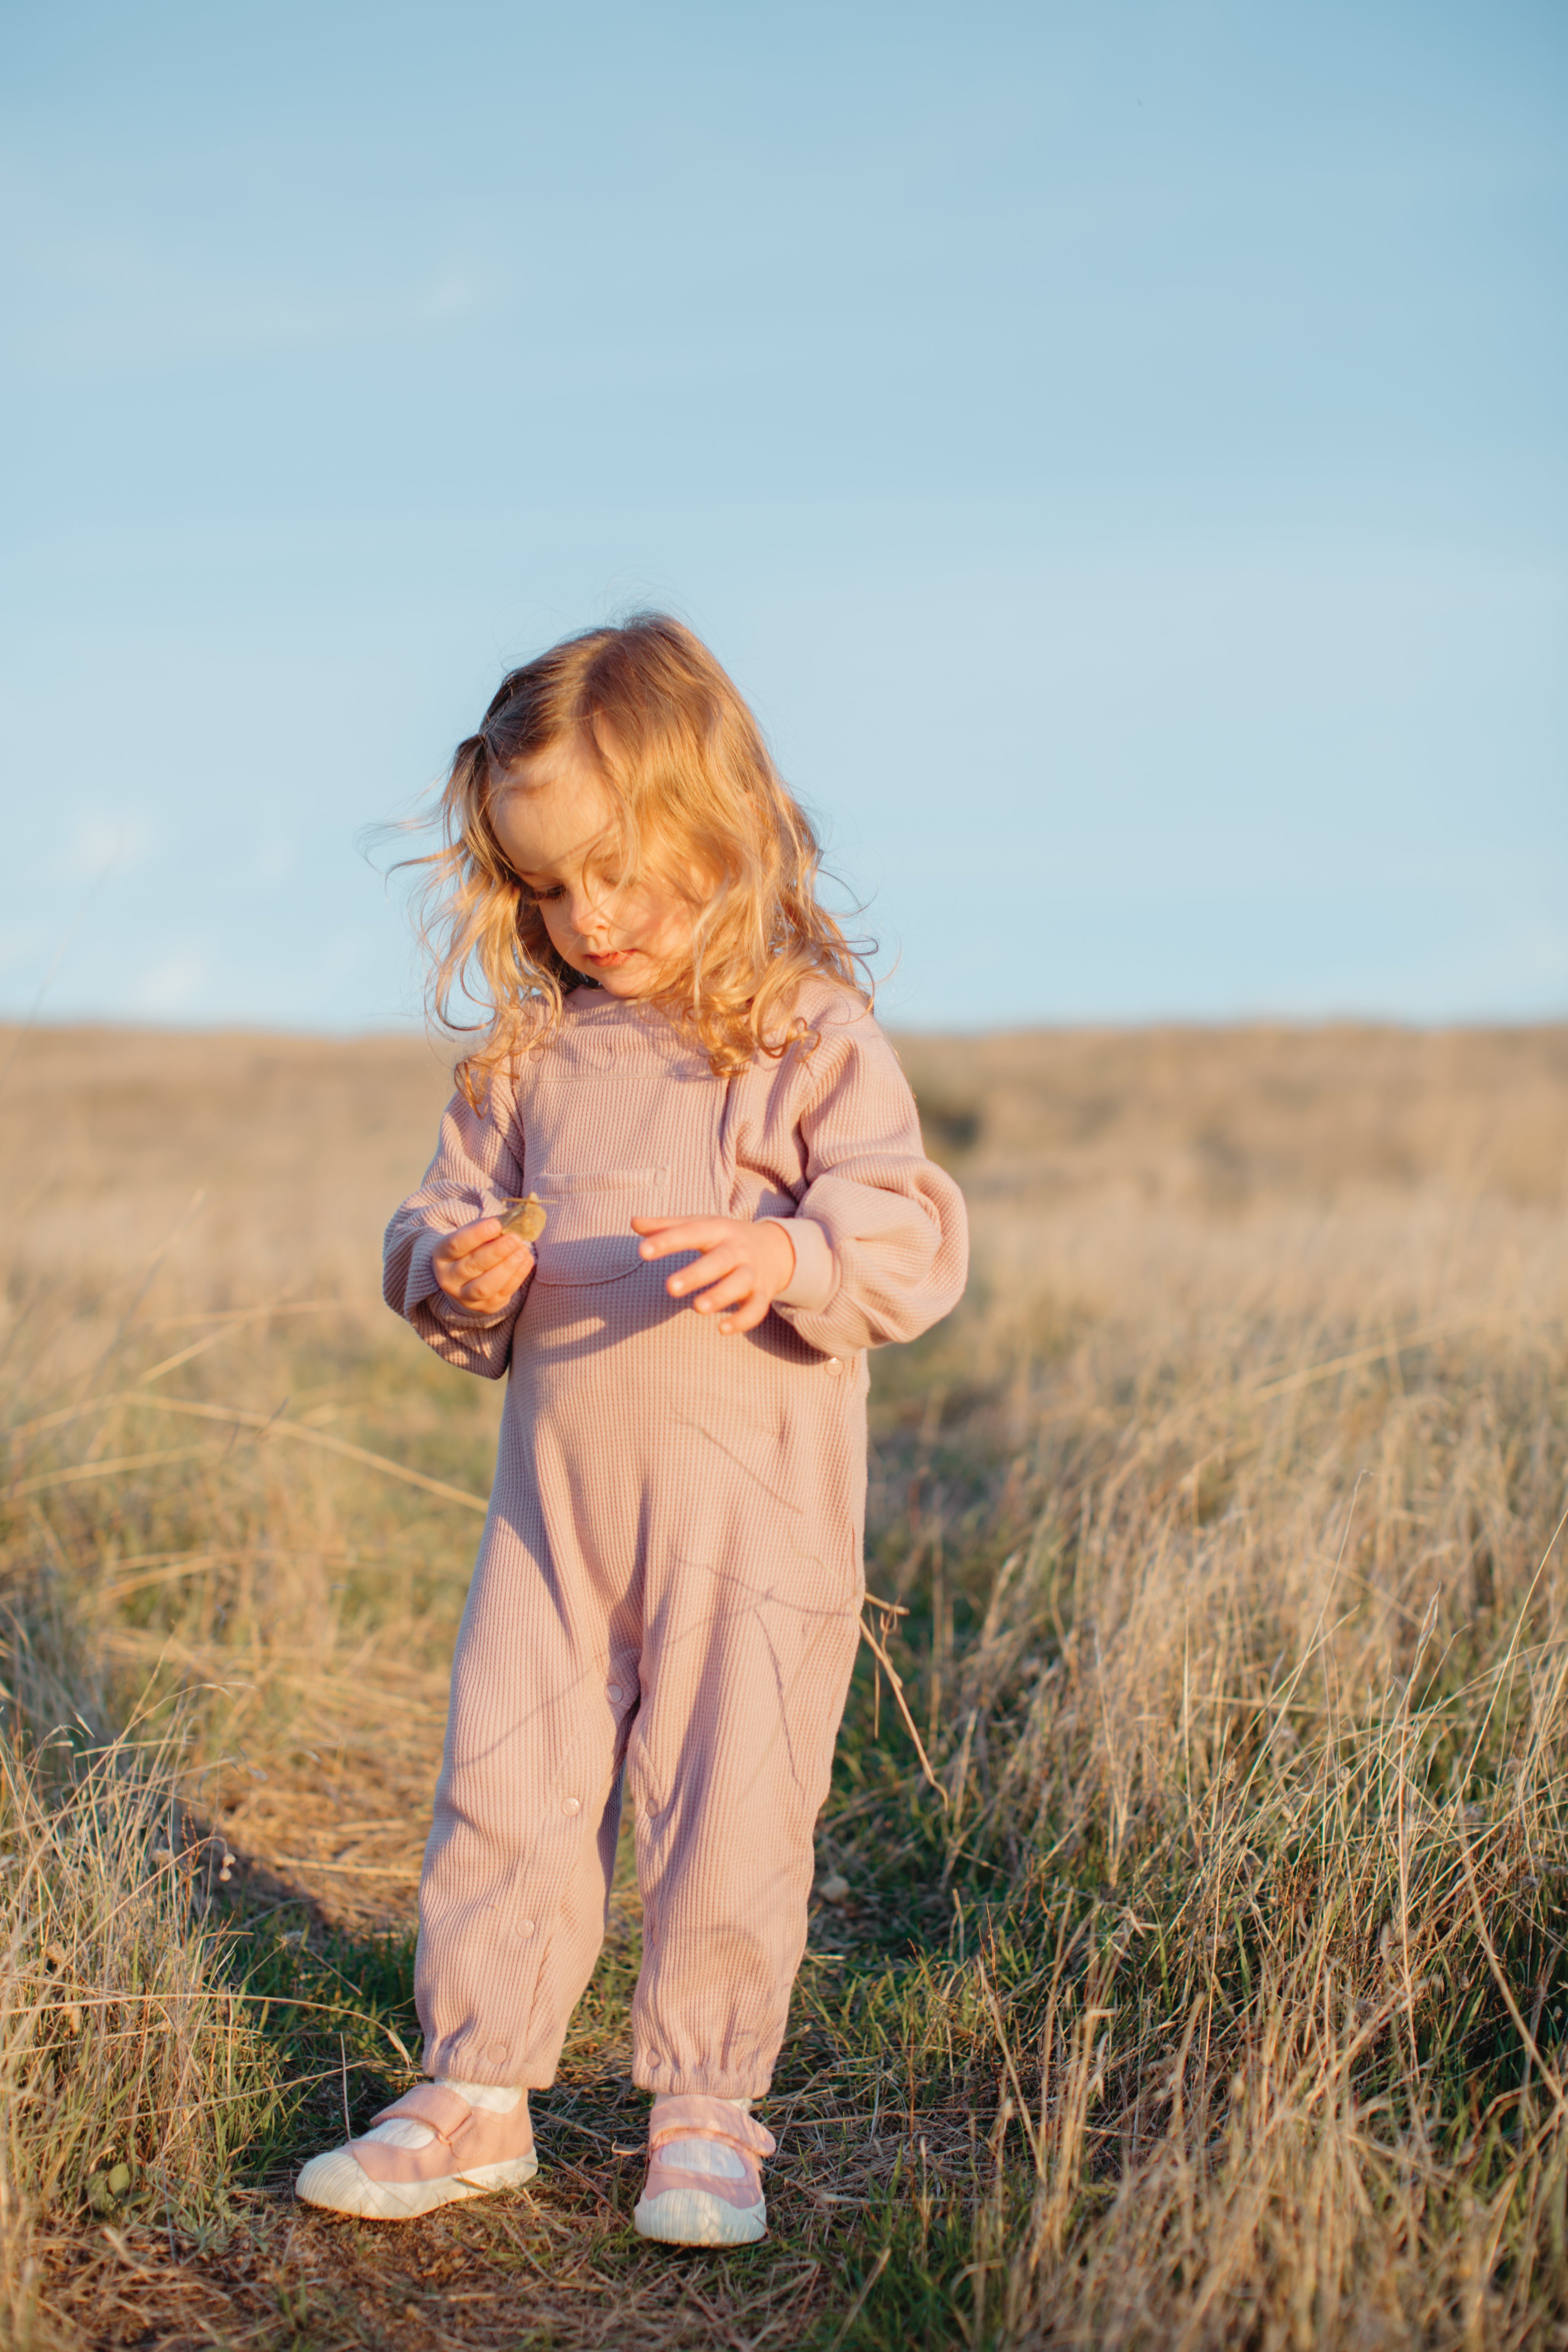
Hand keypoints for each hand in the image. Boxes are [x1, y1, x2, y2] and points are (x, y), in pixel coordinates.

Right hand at [431, 1217, 534, 1315]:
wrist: (465, 1280)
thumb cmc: (471, 1249)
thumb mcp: (471, 1236)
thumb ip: (486, 1228)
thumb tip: (509, 1221)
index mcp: (441, 1256)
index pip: (456, 1245)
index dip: (476, 1234)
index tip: (496, 1224)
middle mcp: (449, 1279)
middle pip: (471, 1266)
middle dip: (496, 1252)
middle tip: (515, 1238)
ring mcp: (465, 1297)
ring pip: (485, 1286)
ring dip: (507, 1267)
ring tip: (522, 1251)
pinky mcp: (486, 1307)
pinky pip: (503, 1293)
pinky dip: (517, 1276)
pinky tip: (526, 1260)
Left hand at [632, 1214, 795, 1335]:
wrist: (776, 1248)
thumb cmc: (725, 1238)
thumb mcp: (700, 1226)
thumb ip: (666, 1226)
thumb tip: (634, 1222)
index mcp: (718, 1229)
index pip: (691, 1232)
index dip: (667, 1241)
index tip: (642, 1252)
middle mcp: (737, 1250)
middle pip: (719, 1260)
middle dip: (696, 1274)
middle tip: (669, 1287)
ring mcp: (752, 1272)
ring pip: (740, 1283)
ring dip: (720, 1296)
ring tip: (697, 1308)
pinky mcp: (763, 1294)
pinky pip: (756, 1309)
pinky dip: (742, 1320)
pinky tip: (722, 1329)